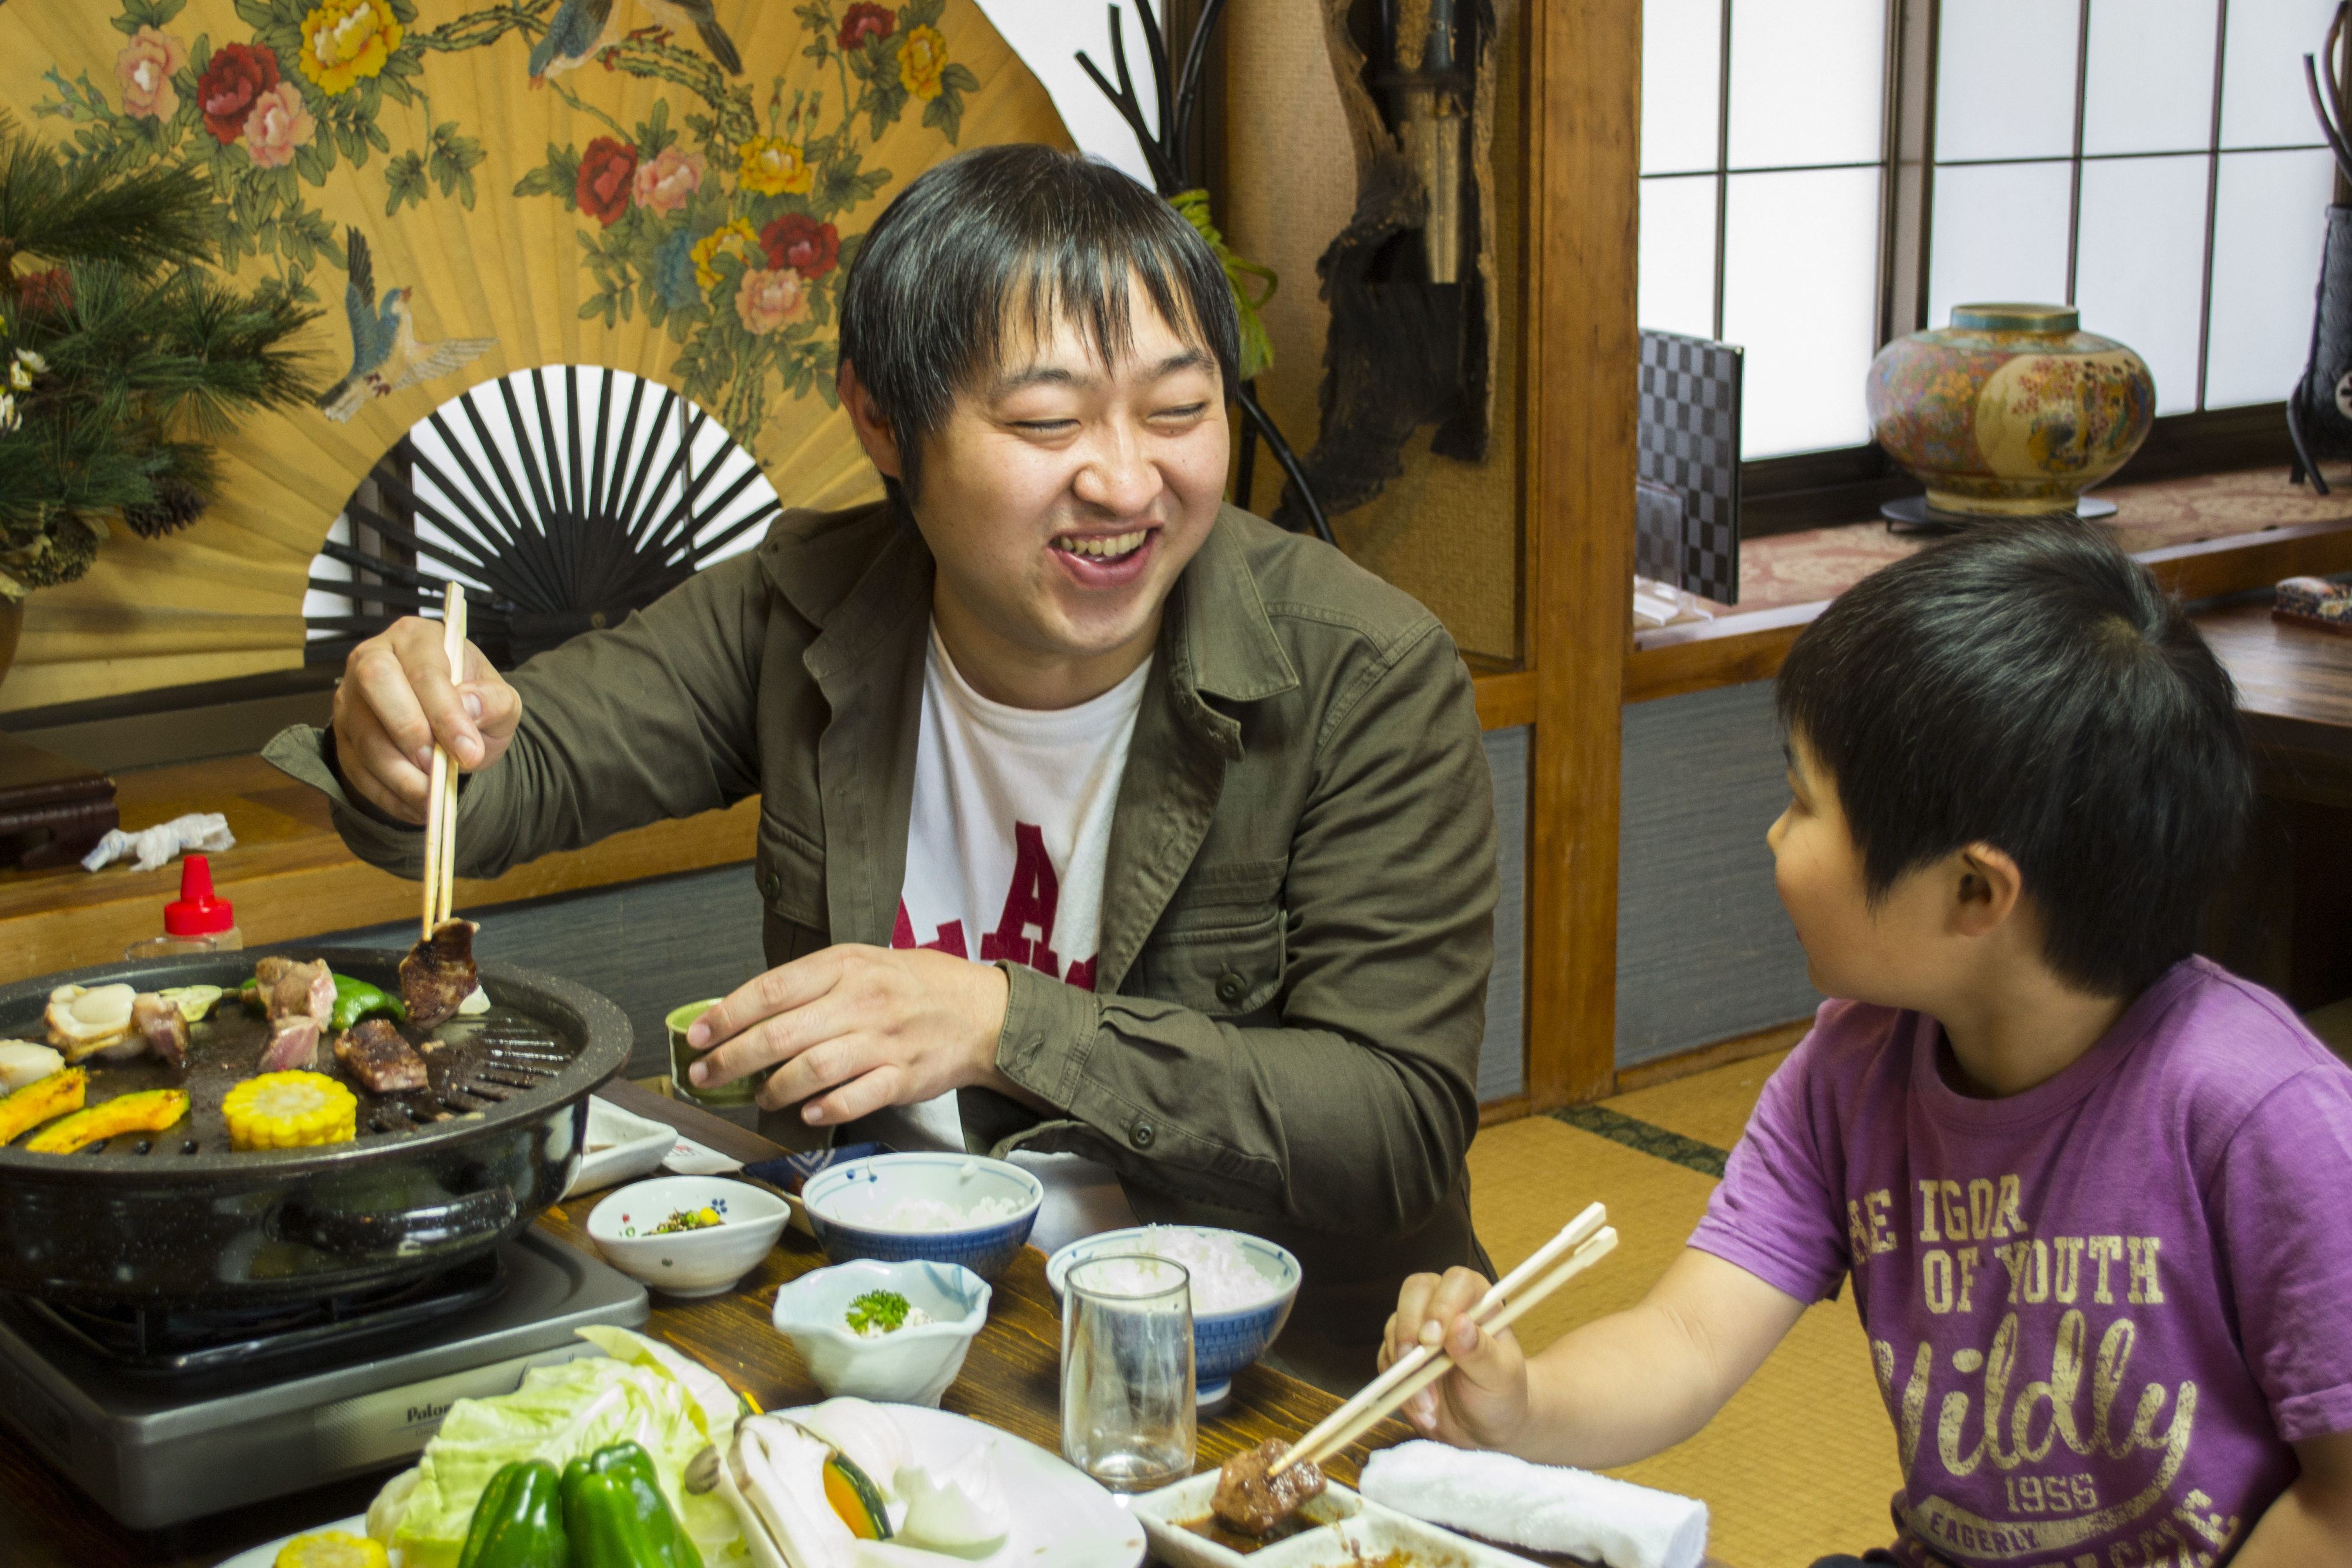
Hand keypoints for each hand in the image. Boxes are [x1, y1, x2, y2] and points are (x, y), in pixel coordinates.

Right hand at [332, 616, 520, 822]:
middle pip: (375, 682)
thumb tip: (470, 706)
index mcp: (417, 638)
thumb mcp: (501, 701)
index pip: (424, 669)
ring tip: (433, 796)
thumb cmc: (473, 703)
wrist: (452, 725)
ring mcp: (350, 697)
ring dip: (399, 774)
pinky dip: (388, 795)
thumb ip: (494, 701)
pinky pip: (356, 769)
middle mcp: (373, 657)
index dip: (445, 713)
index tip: (468, 752)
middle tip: (439, 768)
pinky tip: (417, 807)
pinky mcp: (342, 735)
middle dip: (409, 731)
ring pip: (363, 735)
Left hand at [684, 945, 1012, 1123]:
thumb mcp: (861, 965)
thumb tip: (743, 1015)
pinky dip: (827, 1109)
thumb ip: (809, 986)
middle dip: (733, 1059)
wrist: (980, 1011)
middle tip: (706, 1076)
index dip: (726, 1015)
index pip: (772, 989)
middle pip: (782, 1033)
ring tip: (761, 1096)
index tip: (697, 1036)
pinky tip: (809, 1113)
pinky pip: (856, 1097)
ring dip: (775, 1088)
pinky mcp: (904, 1076)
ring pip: (813, 1068)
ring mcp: (885, 1040)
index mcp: (845, 965)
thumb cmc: (912, 987)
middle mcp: (862, 1000)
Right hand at [1380, 1266, 1529, 1450]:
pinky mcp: (1401, 1354)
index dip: (1442, 1304)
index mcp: (1479, 1302)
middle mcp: (1446, 1307)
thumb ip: (1481, 1352)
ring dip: (1406, 1369)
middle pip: (1415, 1290)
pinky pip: (1385, 1359)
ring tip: (1428, 1405)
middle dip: (1410, 1329)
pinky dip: (1398, 1386)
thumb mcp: (1501, 1377)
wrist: (1483, 1428)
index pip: (1456, 1282)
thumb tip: (1459, 1325)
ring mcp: (1419, 1328)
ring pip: (1395, 1326)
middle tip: (1415, 1364)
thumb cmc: (1501, 1395)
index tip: (1434, 1339)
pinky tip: (1422, 1409)